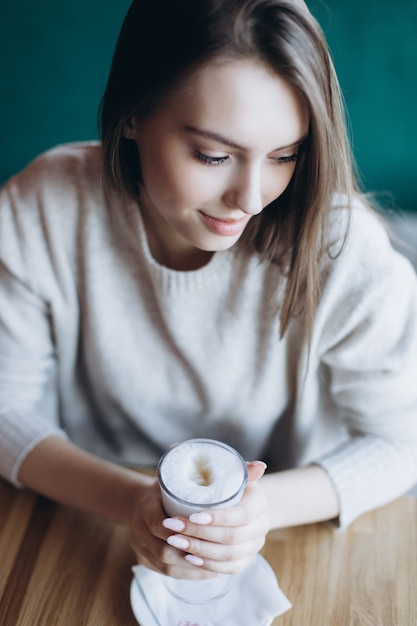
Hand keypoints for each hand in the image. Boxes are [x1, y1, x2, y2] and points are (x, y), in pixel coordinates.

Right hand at [128, 477, 216, 578]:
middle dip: (191, 555)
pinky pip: (166, 573)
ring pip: (166, 567)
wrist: (140, 501)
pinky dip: (187, 574)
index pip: (160, 525)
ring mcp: (139, 547)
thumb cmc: (165, 489)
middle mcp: (138, 529)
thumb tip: (221, 484)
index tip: (208, 533)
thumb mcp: (174, 482)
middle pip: (163, 551)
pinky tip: (205, 571)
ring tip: (216, 567)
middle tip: (216, 554)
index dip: (184, 533)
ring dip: (191, 569)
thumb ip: (192, 485)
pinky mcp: (144, 560)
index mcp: (145, 507)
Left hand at [159, 461, 268, 577]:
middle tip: (172, 528)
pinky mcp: (245, 559)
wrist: (238, 501)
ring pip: (229, 556)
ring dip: (199, 550)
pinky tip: (190, 558)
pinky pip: (230, 569)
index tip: (192, 515)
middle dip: (199, 535)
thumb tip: (241, 461)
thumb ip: (229, 464)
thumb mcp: (228, 471)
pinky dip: (209, 565)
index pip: (241, 515)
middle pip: (232, 538)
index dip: (217, 518)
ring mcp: (254, 545)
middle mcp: (261, 525)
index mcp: (259, 502)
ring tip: (174, 541)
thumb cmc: (226, 484)